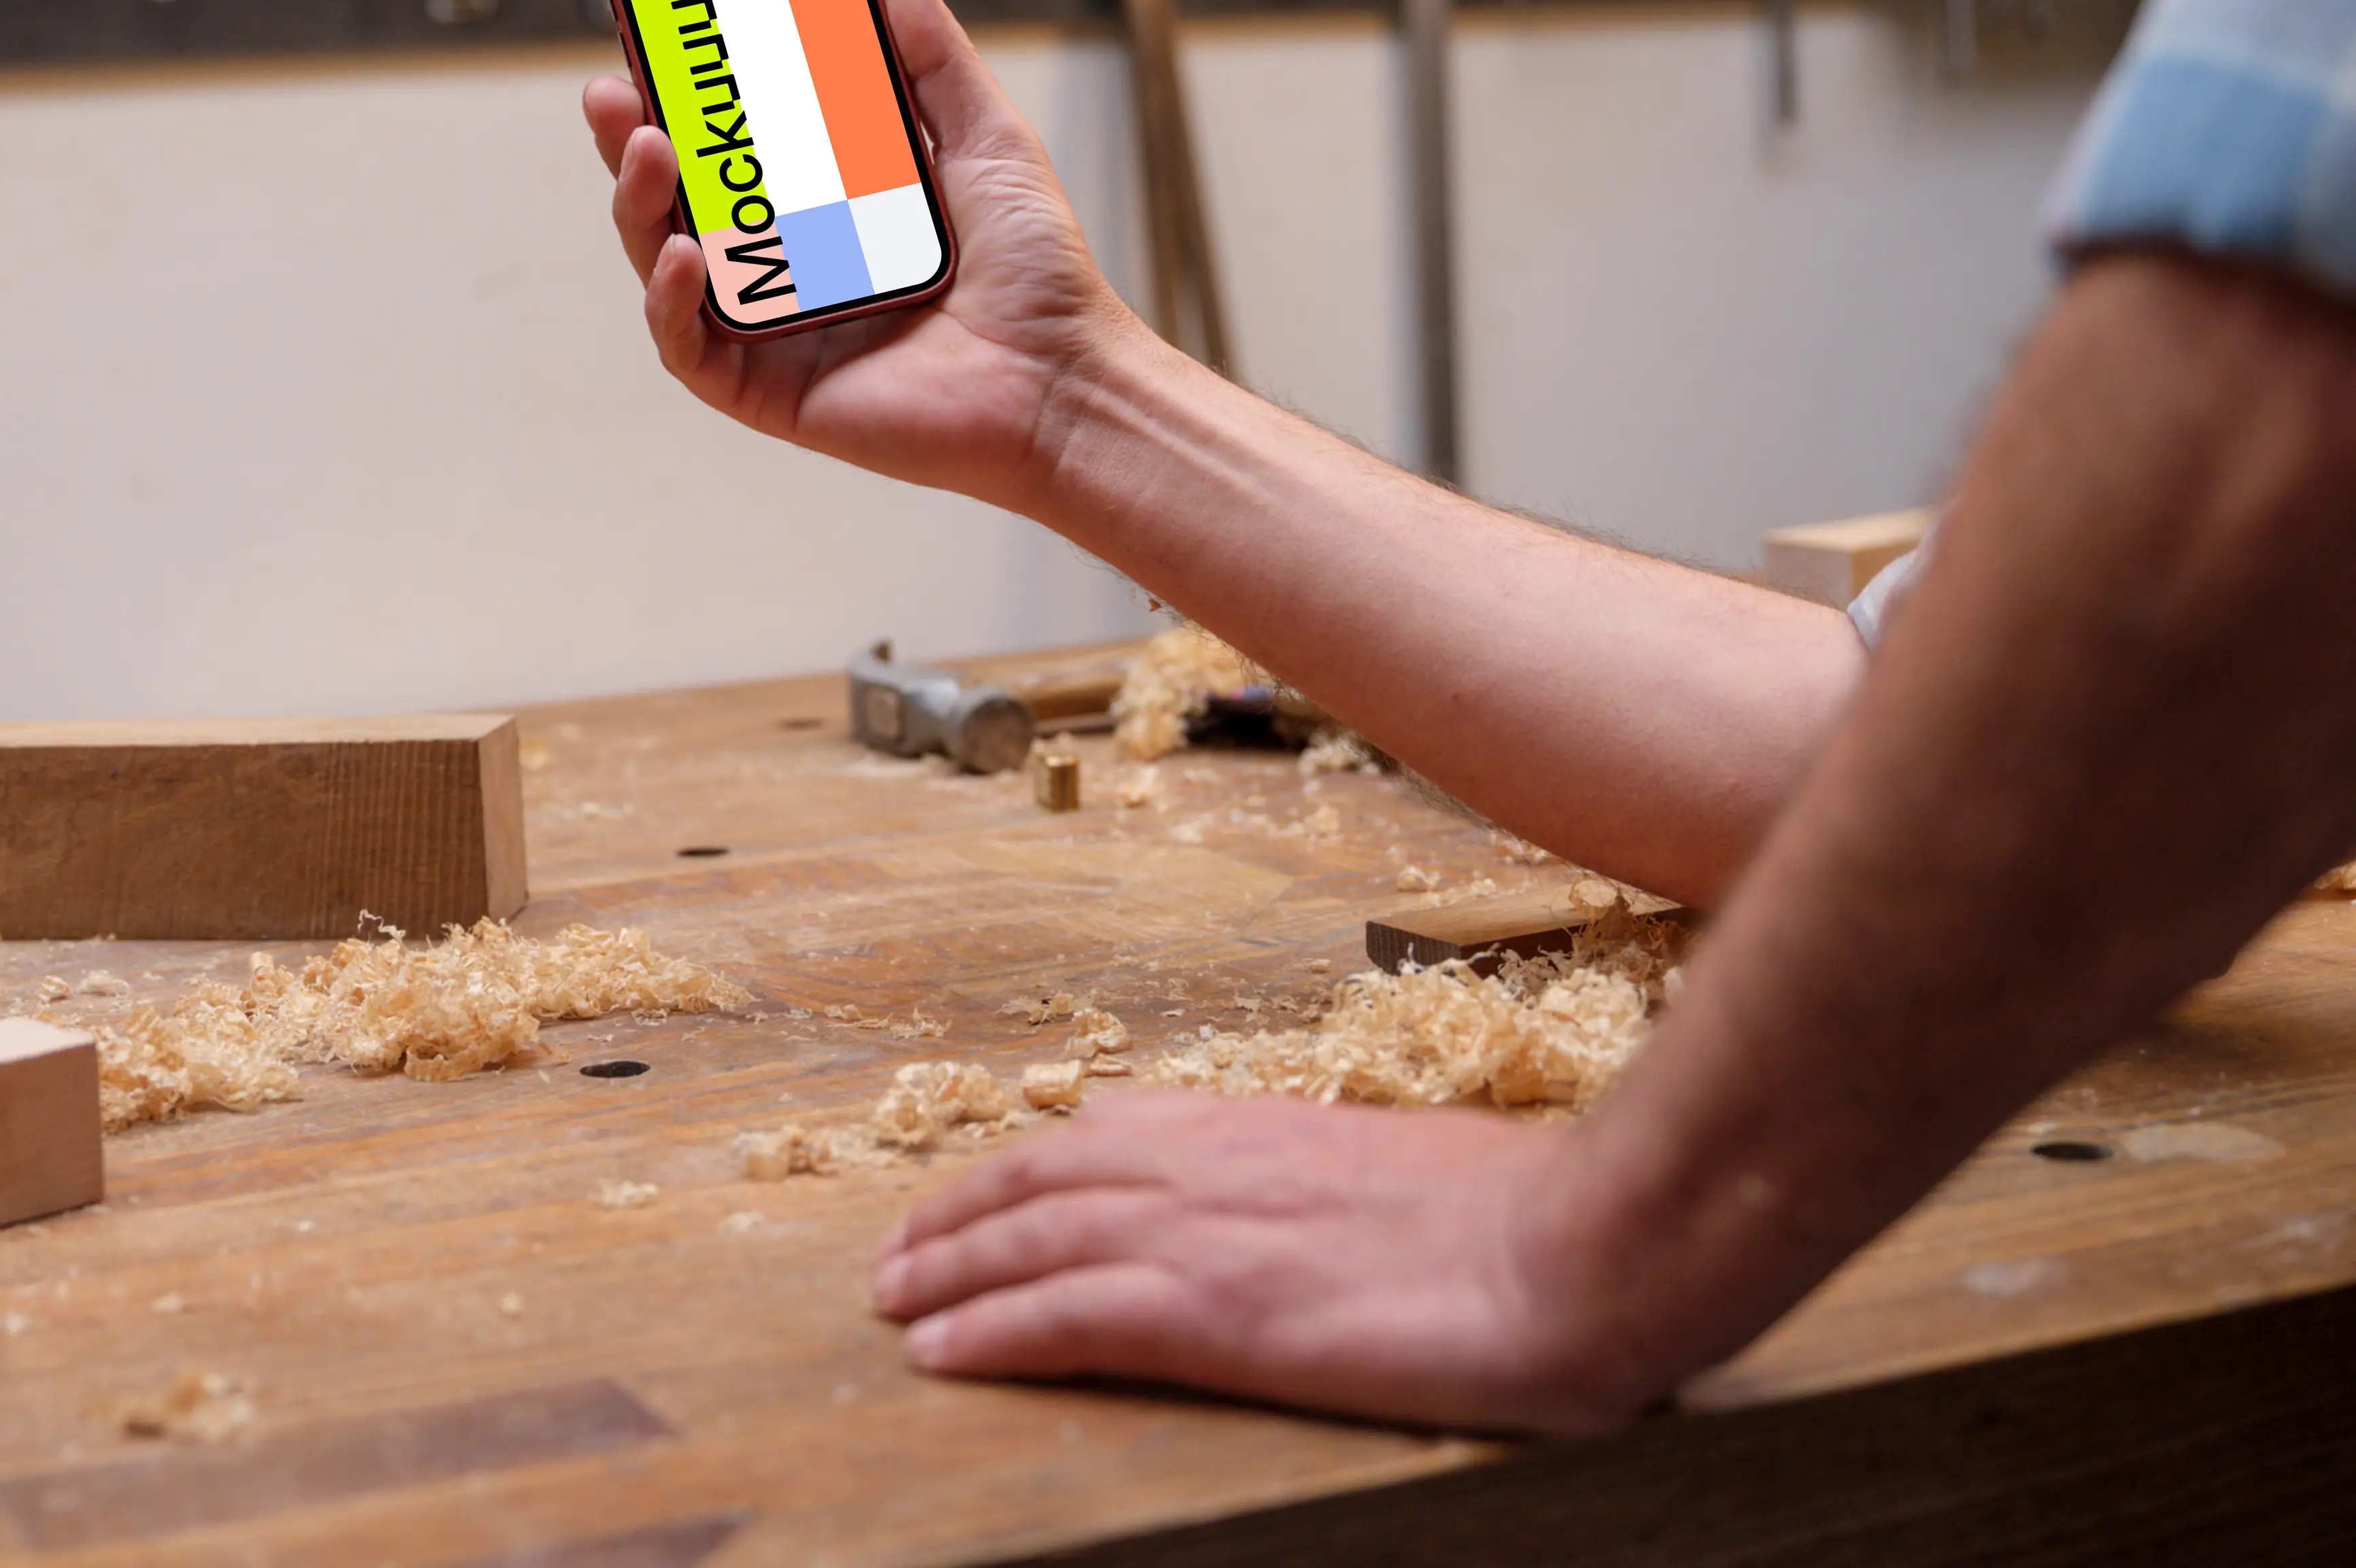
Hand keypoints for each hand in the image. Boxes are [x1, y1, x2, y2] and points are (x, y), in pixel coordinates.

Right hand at [581, 0, 1147, 509]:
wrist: (1067, 380)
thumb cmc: (1037, 272)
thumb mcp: (986, 139)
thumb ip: (933, 58)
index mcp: (824, 201)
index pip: (731, 135)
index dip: (683, 85)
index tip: (651, 22)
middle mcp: (785, 261)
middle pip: (679, 194)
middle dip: (634, 136)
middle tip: (616, 85)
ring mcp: (770, 326)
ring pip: (665, 260)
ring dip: (640, 202)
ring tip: (647, 145)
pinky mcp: (767, 390)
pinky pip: (688, 348)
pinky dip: (672, 301)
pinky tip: (688, 253)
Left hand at [871, 1089, 1667, 1433]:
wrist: (1597, 1241)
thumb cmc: (1541, 1221)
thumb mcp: (1417, 1180)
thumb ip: (1349, 1193)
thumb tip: (1340, 1223)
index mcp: (1268, 1132)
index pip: (1109, 1134)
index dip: (1027, 1166)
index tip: (979, 1192)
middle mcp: (1220, 1167)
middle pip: (1047, 1180)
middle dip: (960, 1216)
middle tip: (895, 1256)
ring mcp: (1216, 1234)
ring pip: (1037, 1241)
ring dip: (949, 1270)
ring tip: (890, 1303)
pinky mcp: (1223, 1312)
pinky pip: (1072, 1317)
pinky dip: (992, 1330)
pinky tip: (938, 1354)